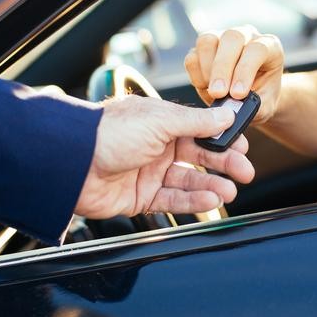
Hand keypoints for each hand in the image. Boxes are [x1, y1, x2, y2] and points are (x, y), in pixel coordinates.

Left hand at [74, 95, 253, 218]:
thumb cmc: (109, 133)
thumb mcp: (160, 120)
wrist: (71, 164)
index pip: (200, 129)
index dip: (222, 137)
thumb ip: (196, 122)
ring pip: (188, 181)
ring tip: (229, 191)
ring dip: (211, 186)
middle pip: (198, 156)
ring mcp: (148, 172)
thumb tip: (226, 114)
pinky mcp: (140, 197)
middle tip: (245, 172)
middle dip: (224, 164)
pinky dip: (193, 202)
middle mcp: (156, 146)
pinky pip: (172, 201)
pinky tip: (210, 200)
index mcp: (160, 121)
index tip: (243, 145)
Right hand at [184, 25, 283, 124]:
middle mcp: (246, 36)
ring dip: (207, 69)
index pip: (257, 49)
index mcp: (269, 46)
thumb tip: (233, 107)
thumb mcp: (265, 105)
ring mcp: (222, 38)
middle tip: (218, 94)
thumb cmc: (262, 98)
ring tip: (213, 92)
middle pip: (231, 38)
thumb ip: (254, 106)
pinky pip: (192, 56)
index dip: (245, 71)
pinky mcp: (202, 49)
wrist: (250, 97)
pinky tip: (205, 88)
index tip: (237, 94)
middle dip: (222, 68)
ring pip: (207, 41)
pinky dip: (196, 75)